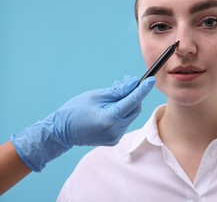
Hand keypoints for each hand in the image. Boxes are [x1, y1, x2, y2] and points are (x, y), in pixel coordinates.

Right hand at [11, 76, 154, 171]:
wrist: (61, 132)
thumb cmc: (75, 110)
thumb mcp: (96, 96)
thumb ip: (117, 91)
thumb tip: (133, 83)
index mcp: (109, 119)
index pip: (132, 101)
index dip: (143, 90)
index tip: (151, 80)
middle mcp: (115, 130)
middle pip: (134, 109)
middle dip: (134, 95)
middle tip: (127, 82)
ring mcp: (115, 137)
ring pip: (130, 116)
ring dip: (127, 103)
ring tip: (116, 93)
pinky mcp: (114, 140)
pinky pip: (124, 123)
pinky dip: (122, 113)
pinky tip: (112, 106)